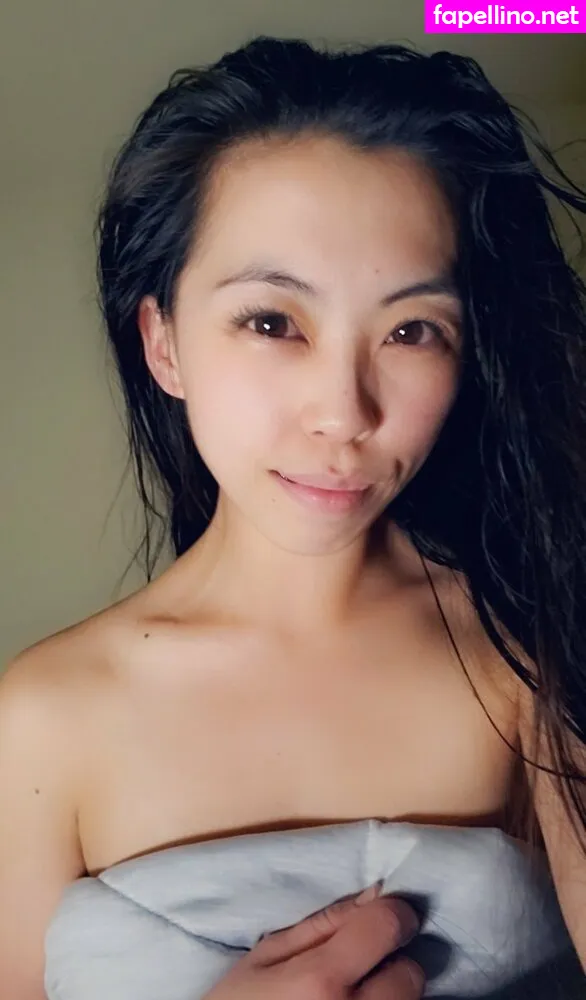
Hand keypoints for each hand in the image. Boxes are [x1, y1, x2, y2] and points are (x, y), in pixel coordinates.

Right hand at [202, 885, 424, 998]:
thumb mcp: (264, 958)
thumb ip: (321, 925)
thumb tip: (373, 895)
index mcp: (322, 980)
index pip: (389, 927)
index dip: (391, 914)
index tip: (379, 917)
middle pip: (411, 974)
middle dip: (390, 963)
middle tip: (358, 969)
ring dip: (387, 993)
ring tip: (349, 996)